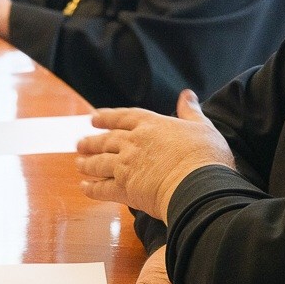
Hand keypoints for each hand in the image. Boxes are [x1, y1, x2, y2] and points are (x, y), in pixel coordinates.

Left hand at [77, 89, 234, 220]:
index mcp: (151, 124)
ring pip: (100, 162)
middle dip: (92, 141)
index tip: (93, 118)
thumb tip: (187, 94)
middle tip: (80, 143)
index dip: (107, 117)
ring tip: (79, 163)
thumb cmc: (205, 156)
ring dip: (88, 163)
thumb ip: (191, 111)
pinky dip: (91, 189)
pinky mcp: (124, 189)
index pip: (124, 117)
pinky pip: (102, 188)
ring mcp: (126, 165)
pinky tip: (84, 188)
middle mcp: (134, 142)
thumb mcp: (202, 126)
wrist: (199, 185)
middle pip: (107, 140)